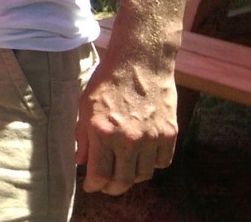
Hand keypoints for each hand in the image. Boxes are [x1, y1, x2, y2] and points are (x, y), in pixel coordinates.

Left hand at [74, 58, 177, 194]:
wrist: (140, 61)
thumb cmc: (108, 81)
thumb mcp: (85, 106)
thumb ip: (83, 137)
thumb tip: (81, 161)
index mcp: (103, 132)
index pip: (99, 175)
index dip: (94, 185)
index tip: (92, 185)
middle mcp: (129, 139)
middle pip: (123, 182)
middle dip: (112, 188)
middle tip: (107, 185)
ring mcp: (152, 137)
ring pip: (144, 175)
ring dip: (132, 176)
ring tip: (124, 168)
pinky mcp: (170, 133)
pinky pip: (162, 162)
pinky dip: (152, 164)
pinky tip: (142, 155)